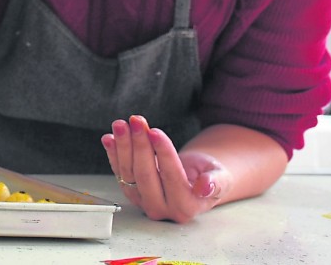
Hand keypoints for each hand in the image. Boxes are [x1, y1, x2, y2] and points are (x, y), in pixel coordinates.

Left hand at [102, 115, 227, 222]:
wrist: (195, 180)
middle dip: (139, 145)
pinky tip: (109, 138)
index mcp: (186, 207)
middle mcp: (162, 209)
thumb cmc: (209, 176)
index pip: (171, 176)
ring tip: (121, 124)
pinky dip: (113, 154)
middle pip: (146, 175)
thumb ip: (216, 182)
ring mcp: (143, 202)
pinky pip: (119, 173)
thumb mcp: (221, 176)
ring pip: (128, 173)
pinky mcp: (131, 193)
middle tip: (137, 121)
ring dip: (122, 146)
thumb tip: (205, 186)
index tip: (155, 132)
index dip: (163, 153)